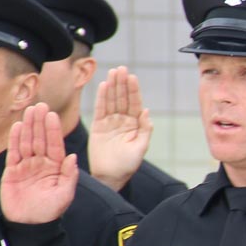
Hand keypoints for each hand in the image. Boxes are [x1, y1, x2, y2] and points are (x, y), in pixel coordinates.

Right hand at [1, 103, 79, 223]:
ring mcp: (26, 166)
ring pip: (27, 142)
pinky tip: (16, 127)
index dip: (53, 129)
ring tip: (29, 111)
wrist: (30, 225)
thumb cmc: (50, 211)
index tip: (52, 114)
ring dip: (27, 127)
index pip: (55, 144)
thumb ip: (69, 175)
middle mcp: (41, 163)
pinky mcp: (12, 171)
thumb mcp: (65, 194)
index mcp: (56, 166)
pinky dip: (14, 140)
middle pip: (40, 138)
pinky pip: (13, 153)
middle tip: (40, 105)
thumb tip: (73, 156)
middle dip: (40, 122)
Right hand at [87, 67, 152, 190]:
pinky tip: (103, 86)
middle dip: (122, 83)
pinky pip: (100, 109)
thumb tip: (147, 111)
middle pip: (123, 98)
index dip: (133, 90)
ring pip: (111, 101)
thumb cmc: (128, 165)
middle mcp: (123, 121)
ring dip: (112, 87)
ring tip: (112, 72)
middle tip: (121, 69)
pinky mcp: (98, 126)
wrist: (111, 177)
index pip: (135, 103)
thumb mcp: (140, 148)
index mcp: (135, 124)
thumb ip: (145, 129)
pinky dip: (101, 98)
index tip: (132, 77)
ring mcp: (110, 122)